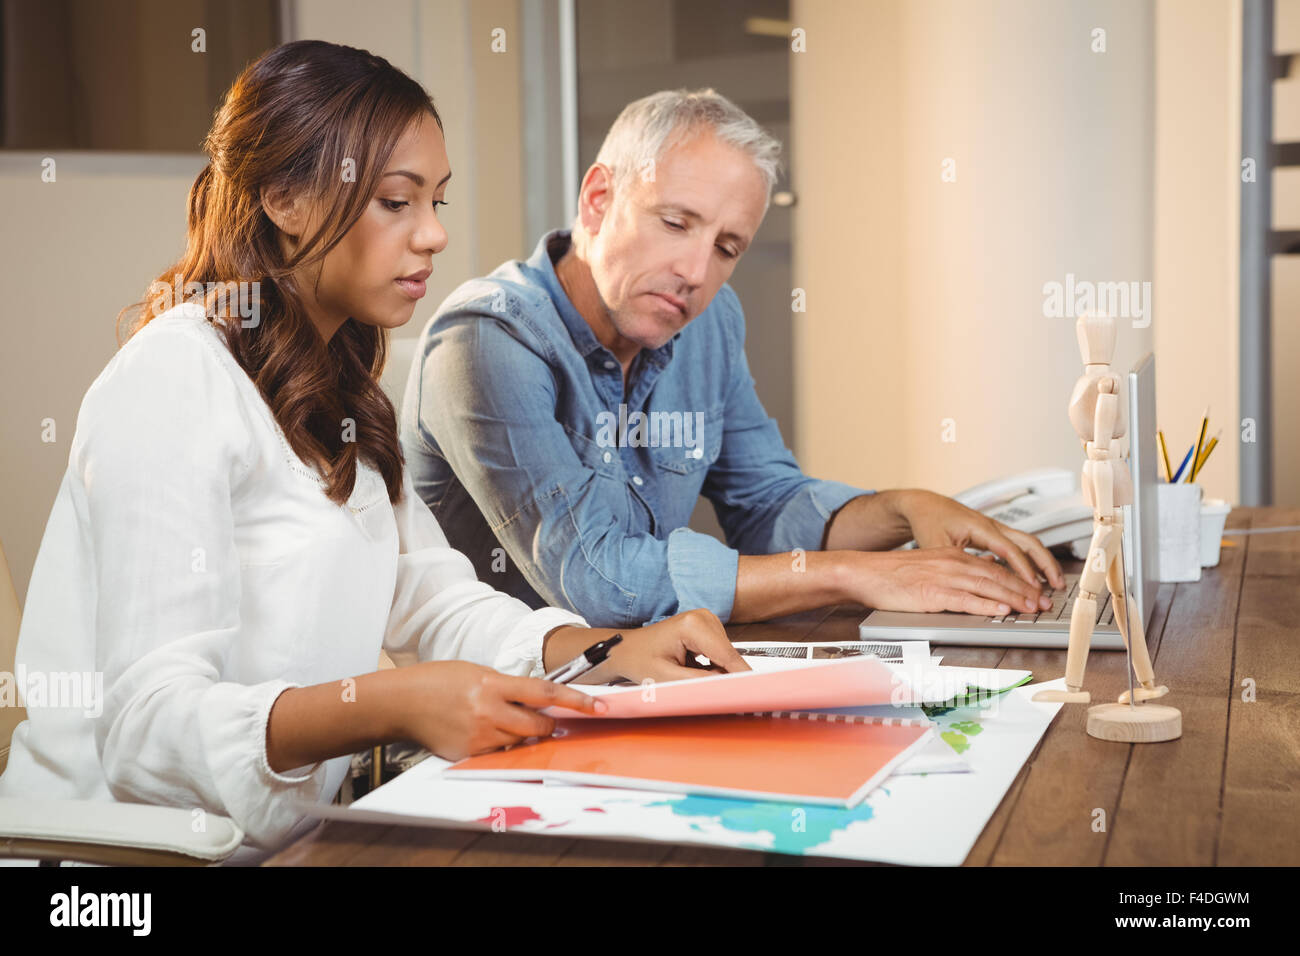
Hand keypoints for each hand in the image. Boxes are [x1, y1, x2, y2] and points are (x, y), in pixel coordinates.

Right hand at [395, 660, 606, 760]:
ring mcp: (479, 736)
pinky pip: (499, 753)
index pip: (545, 692)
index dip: (576, 700)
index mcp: (493, 685)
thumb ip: (507, 686)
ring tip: (499, 719)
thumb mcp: (477, 672)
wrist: (403, 703)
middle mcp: (489, 712)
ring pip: (520, 742)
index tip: (599, 707)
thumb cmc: (439, 681)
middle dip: (549, 724)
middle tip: (546, 718)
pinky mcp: (469, 754)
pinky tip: (482, 730)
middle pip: (539, 725)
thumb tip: (536, 700)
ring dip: (522, 734)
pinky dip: (500, 744)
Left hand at [591, 608, 750, 683]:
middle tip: (707, 693)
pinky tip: (691, 669)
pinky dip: (713, 667)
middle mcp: (704, 617)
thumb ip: (701, 682)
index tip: (757, 694)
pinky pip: (722, 654)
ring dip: (717, 673)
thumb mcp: (667, 678)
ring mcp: (707, 620)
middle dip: (725, 677)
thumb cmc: (639, 660)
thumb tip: (730, 686)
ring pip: (728, 657)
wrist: (627, 649)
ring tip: (688, 676)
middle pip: (730, 657)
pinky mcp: (708, 627)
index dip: (743, 677)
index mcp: (693, 625)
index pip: (728, 656)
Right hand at [843, 547, 1056, 616]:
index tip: (1034, 591)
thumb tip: (978, 579)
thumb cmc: (892, 574)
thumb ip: (954, 572)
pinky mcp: (933, 593)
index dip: (1018, 580)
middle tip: (1043, 602)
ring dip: (1013, 598)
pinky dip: (987, 605)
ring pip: (987, 587)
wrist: (866, 573)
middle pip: (997, 576)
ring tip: (1031, 608)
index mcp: (952, 556)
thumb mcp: (929, 565)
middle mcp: (952, 563)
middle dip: (1024, 590)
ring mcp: (944, 577)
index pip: (994, 567)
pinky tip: (1001, 611)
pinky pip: (966, 600)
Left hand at [897, 490, 1064, 605]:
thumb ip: (952, 562)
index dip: (1023, 569)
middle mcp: (992, 526)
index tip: (1033, 586)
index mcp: (980, 527)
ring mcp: (995, 529)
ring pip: (1028, 543)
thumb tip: (965, 582)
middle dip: (1046, 564)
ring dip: (1043, 562)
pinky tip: (1035, 576)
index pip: (1009, 549)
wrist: (925, 505)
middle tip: (1056, 585)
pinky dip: (1031, 560)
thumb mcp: (935, 543)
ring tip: (1054, 582)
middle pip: (1029, 542)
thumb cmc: (929, 520)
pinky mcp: (993, 534)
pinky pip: (1019, 546)